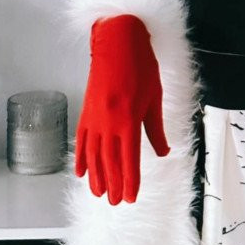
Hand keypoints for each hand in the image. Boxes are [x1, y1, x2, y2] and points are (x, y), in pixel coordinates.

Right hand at [74, 14, 169, 204]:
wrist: (117, 42)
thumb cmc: (140, 65)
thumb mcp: (154, 97)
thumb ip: (156, 128)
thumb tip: (163, 151)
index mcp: (129, 120)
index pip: (129, 160)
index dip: (130, 181)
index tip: (130, 197)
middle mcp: (109, 123)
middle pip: (110, 162)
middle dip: (113, 184)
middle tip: (115, 202)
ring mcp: (95, 118)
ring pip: (94, 155)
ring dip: (96, 176)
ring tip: (99, 194)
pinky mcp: (86, 111)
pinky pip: (82, 140)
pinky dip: (81, 157)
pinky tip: (82, 171)